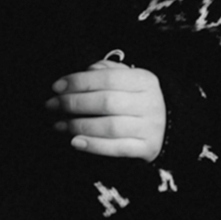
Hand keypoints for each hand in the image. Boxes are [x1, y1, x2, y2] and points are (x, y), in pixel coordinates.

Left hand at [46, 60, 166, 159]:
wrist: (168, 126)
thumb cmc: (137, 100)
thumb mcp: (128, 79)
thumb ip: (107, 70)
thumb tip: (86, 71)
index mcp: (144, 80)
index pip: (108, 78)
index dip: (79, 82)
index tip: (56, 87)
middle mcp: (150, 102)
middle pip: (107, 102)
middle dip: (74, 103)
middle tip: (52, 105)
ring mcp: (150, 127)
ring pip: (110, 126)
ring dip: (79, 126)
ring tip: (59, 125)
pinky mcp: (146, 148)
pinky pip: (117, 148)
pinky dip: (94, 146)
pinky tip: (75, 142)